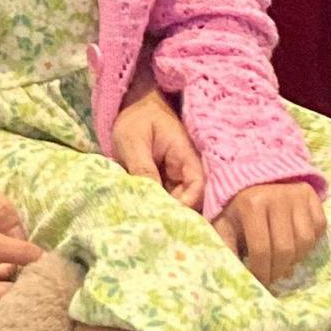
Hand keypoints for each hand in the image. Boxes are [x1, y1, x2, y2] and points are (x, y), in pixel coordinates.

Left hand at [110, 86, 204, 210]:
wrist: (134, 107)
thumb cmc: (136, 119)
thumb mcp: (132, 140)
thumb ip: (142, 167)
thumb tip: (151, 197)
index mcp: (185, 154)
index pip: (198, 184)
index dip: (187, 202)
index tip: (166, 213)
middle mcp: (185, 168)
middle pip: (190, 198)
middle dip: (172, 212)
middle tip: (150, 222)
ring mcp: (175, 176)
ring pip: (176, 201)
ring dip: (162, 210)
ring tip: (144, 219)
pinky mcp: (165, 181)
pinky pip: (165, 197)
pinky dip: (155, 204)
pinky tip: (140, 211)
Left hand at [214, 182, 325, 287]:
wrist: (254, 173)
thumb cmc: (236, 204)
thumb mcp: (223, 222)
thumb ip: (225, 246)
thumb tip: (233, 276)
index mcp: (252, 204)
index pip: (261, 249)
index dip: (261, 272)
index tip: (259, 282)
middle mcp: (277, 197)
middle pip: (285, 248)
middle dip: (278, 270)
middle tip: (271, 277)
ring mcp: (297, 195)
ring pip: (305, 241)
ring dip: (295, 258)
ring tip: (283, 262)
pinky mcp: (311, 195)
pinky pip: (319, 228)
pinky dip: (310, 242)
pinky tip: (296, 245)